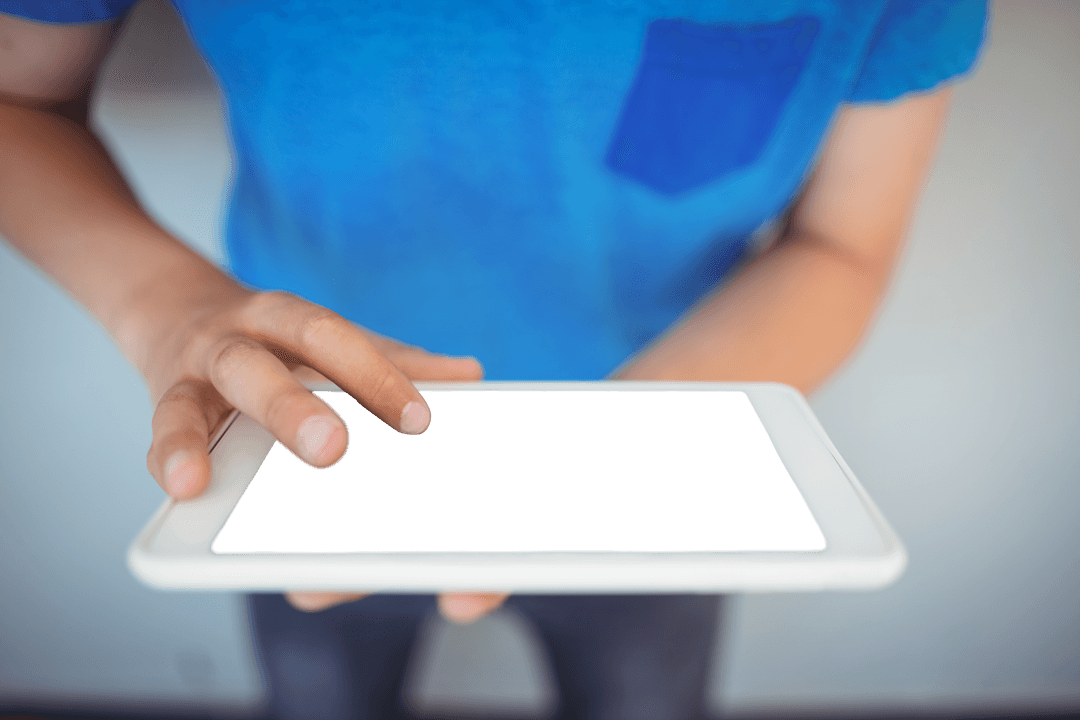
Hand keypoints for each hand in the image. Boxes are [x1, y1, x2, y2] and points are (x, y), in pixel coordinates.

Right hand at [137, 281, 503, 621]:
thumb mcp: (331, 343)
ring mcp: (195, 370)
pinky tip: (186, 488)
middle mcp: (242, 337)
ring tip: (207, 482)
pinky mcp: (164, 404)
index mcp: (292, 321)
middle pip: (267, 363)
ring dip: (203, 441)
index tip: (420, 422)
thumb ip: (393, 361)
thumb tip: (471, 376)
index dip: (376, 377)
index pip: (337, 340)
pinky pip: (163, 429)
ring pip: (200, 396)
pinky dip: (170, 457)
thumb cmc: (277, 343)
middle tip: (332, 451)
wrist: (177, 310)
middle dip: (294, 408)